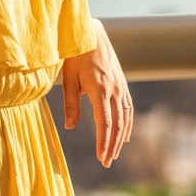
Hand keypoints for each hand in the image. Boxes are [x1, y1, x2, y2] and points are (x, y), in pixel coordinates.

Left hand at [61, 19, 132, 166]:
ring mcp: (121, 86)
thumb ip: (70, 103)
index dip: (104, 143)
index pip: (105, 123)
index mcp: (100, 89)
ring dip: (120, 138)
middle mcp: (114, 89)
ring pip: (125, 118)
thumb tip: (69, 126)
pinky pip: (128, 108)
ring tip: (114, 154)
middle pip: (117, 124)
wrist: (90, 33)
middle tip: (106, 162)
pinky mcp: (122, 83)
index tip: (101, 158)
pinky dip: (127, 124)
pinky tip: (125, 135)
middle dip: (112, 145)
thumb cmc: (74, 55)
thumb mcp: (68, 78)